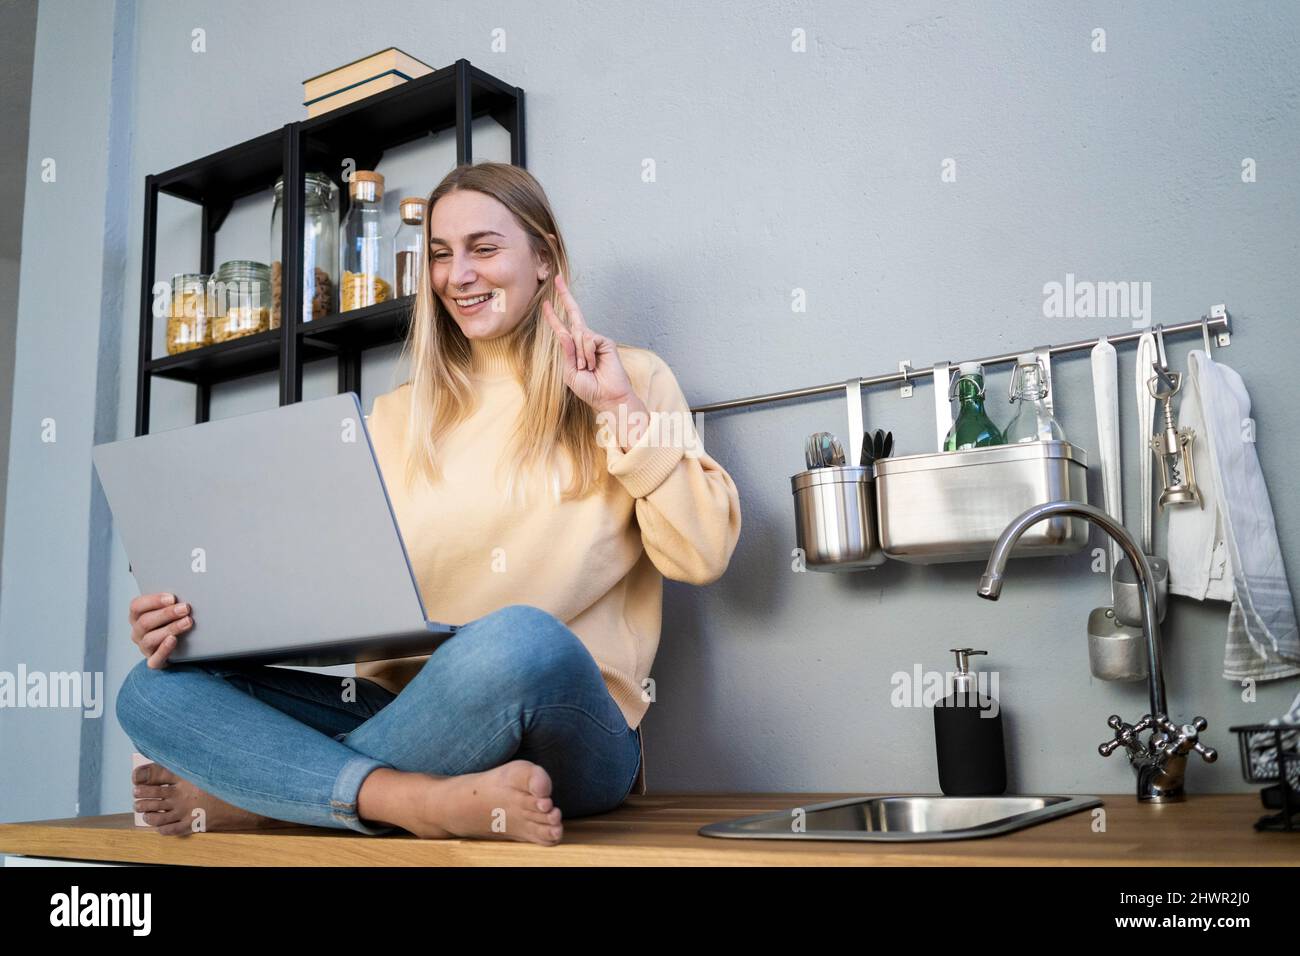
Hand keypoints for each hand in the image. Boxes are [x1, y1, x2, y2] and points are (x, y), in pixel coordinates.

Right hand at [129, 592, 192, 668]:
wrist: (180, 648)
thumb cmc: (173, 622)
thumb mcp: (170, 610)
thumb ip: (172, 602)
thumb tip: (190, 588)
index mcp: (137, 616)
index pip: (137, 606)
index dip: (153, 601)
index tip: (172, 597)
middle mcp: (138, 632)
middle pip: (145, 622)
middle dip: (167, 614)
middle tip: (185, 608)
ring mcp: (145, 648)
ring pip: (150, 639)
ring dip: (170, 628)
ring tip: (188, 622)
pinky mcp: (154, 662)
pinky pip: (155, 658)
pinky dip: (164, 649)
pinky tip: (174, 640)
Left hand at [541, 272, 640, 415]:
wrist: (608, 397)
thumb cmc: (589, 389)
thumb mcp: (569, 373)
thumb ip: (565, 353)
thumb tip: (564, 333)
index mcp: (573, 349)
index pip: (562, 329)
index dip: (553, 316)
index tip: (546, 304)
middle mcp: (584, 341)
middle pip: (574, 314)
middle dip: (565, 296)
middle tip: (557, 278)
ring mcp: (595, 340)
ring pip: (578, 335)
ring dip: (579, 355)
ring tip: (586, 368)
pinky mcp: (605, 341)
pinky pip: (588, 340)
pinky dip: (587, 354)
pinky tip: (593, 364)